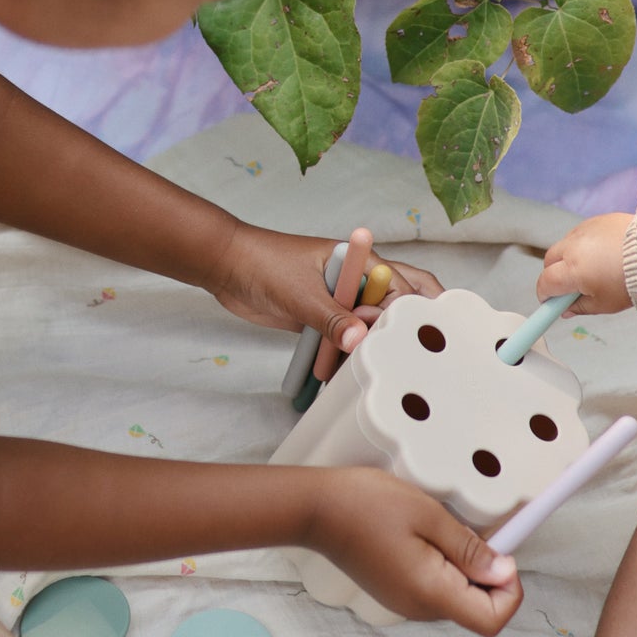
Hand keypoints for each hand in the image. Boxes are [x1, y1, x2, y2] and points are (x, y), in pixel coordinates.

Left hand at [208, 224, 441, 355]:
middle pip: (394, 302)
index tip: (392, 336)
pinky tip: (348, 375)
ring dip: (370, 346)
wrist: (226, 267)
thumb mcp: (302, 293)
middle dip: (403, 327)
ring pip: (368, 326)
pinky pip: (343, 339)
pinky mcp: (322, 319)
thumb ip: (331, 318)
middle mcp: (355, 281)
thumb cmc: (264, 263)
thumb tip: (358, 341)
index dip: (403, 312)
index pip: (400, 286)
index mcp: (358, 262)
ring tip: (373, 370)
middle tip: (409, 355)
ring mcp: (339, 301)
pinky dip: (347, 355)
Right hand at [308, 470, 521, 635]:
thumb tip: (505, 572)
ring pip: (458, 598)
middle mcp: (419, 609)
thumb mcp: (429, 516)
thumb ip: (471, 549)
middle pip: (477, 609)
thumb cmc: (366, 506)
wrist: (316, 511)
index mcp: (431, 593)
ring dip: (467, 568)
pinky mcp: (397, 593)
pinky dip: (446, 568)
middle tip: (477, 533)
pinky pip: (437, 589)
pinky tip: (429, 537)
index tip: (504, 555)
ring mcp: (406, 604)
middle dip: (490, 574)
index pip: (493, 620)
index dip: (510, 591)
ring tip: (446, 531)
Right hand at [537, 213, 634, 315]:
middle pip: (549, 260)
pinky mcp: (597, 220)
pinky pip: (581, 233)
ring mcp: (584, 230)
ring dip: (568, 257)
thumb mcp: (604, 304)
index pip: (545, 283)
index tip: (550, 301)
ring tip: (590, 268)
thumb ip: (580, 307)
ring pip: (564, 245)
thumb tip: (566, 310)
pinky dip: (584, 243)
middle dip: (553, 273)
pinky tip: (600, 253)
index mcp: (572, 271)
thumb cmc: (632, 280)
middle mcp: (572, 247)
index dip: (545, 294)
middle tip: (569, 285)